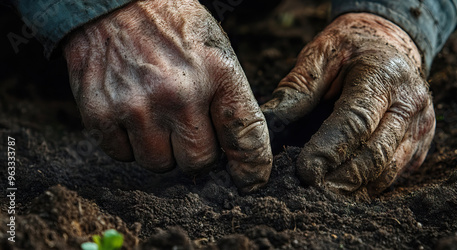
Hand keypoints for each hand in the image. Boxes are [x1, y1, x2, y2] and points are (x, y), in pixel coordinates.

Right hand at [63, 0, 271, 191]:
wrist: (113, 3)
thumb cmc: (172, 29)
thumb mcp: (216, 53)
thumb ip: (229, 101)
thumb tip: (238, 154)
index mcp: (216, 74)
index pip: (244, 135)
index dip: (252, 165)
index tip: (251, 179)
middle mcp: (177, 94)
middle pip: (197, 162)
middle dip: (195, 150)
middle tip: (185, 124)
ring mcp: (136, 107)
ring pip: (158, 164)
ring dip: (160, 148)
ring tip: (155, 114)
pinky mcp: (100, 114)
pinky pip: (122, 155)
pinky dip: (128, 142)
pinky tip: (130, 112)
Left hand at [261, 13, 434, 195]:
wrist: (390, 46)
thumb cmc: (350, 50)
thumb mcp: (321, 53)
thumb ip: (298, 87)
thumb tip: (269, 123)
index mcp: (383, 76)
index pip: (356, 121)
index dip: (329, 150)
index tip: (304, 171)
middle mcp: (409, 103)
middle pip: (376, 153)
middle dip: (340, 178)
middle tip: (309, 190)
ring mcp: (420, 128)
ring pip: (387, 171)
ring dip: (353, 188)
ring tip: (322, 193)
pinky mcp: (420, 146)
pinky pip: (393, 177)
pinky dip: (366, 187)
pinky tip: (342, 188)